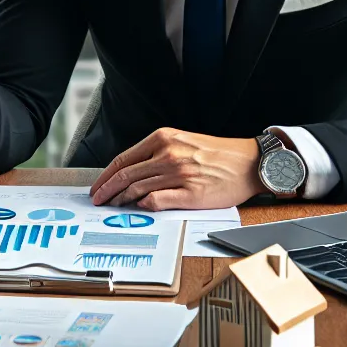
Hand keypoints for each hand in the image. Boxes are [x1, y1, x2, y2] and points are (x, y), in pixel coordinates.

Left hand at [88, 128, 263, 210]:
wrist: (249, 163)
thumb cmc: (218, 154)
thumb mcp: (183, 141)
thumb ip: (157, 154)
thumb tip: (130, 173)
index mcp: (164, 138)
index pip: (123, 159)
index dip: (105, 176)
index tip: (97, 187)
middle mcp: (168, 154)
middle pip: (125, 176)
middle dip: (106, 191)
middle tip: (98, 201)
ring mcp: (178, 174)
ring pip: (137, 190)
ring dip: (122, 201)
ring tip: (115, 207)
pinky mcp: (189, 194)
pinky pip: (156, 202)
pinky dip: (143, 206)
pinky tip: (139, 208)